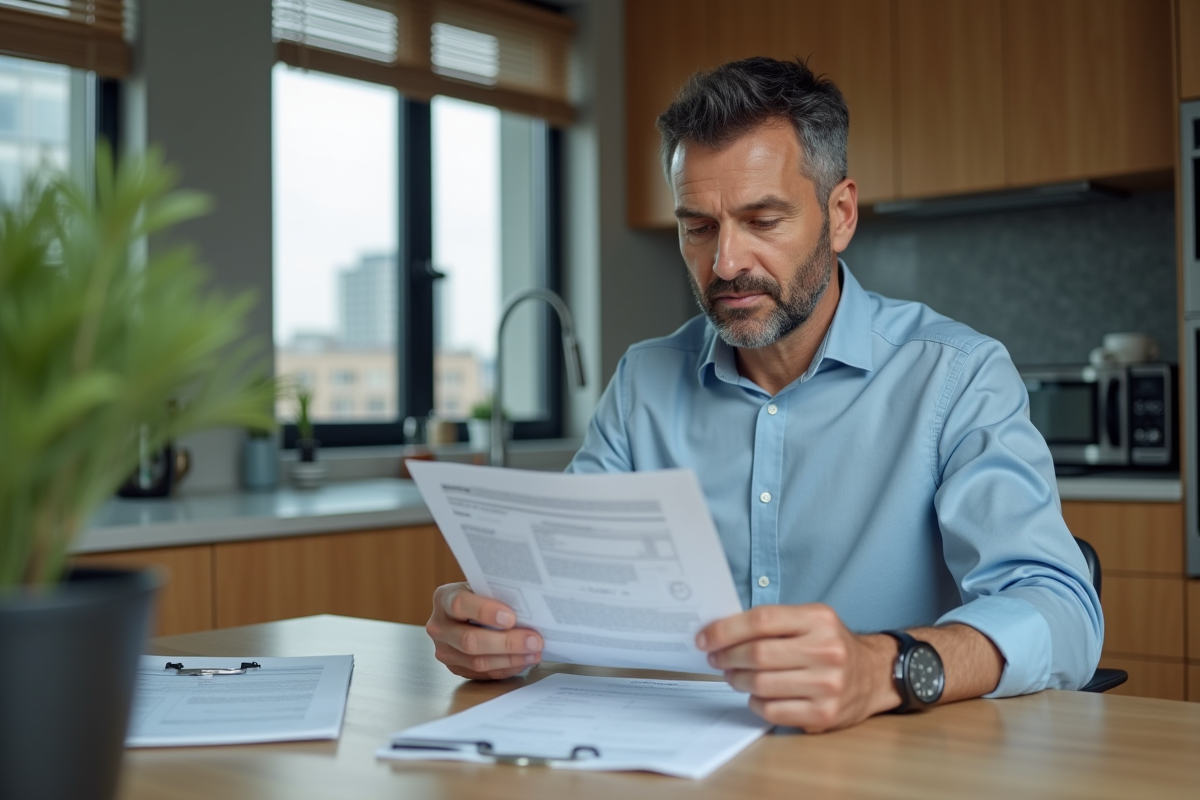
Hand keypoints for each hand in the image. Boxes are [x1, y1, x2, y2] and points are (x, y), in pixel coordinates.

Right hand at [426, 582, 543, 679]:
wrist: (466, 612)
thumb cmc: (481, 595)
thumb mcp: (484, 587)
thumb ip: (497, 594)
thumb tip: (529, 605)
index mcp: (444, 598)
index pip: (460, 604)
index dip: (485, 611)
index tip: (511, 617)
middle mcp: (439, 626)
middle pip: (470, 640)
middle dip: (506, 642)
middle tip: (534, 640)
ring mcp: (444, 650)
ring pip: (477, 661)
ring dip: (510, 659)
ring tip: (534, 652)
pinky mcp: (454, 667)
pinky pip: (482, 673)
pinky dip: (506, 668)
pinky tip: (523, 661)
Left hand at [697, 604, 899, 732]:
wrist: (874, 675)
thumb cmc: (831, 645)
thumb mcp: (810, 620)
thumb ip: (772, 623)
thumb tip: (720, 632)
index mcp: (819, 620)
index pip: (761, 620)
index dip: (726, 630)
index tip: (705, 638)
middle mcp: (827, 651)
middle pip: (758, 654)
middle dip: (727, 657)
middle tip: (716, 659)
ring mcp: (828, 685)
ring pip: (761, 685)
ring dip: (738, 680)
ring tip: (735, 676)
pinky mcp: (825, 715)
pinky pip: (773, 711)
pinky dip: (756, 703)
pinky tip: (758, 695)